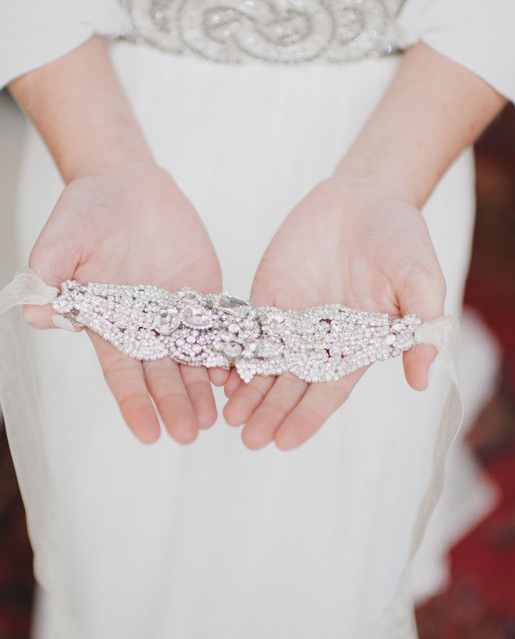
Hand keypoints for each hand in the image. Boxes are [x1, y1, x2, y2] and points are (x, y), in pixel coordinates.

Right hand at [25, 164, 227, 443]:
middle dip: (175, 404)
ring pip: (194, 359)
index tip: (148, 433)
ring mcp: (177, 313)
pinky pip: (221, 327)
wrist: (126, 182)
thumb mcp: (60, 240)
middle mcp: (145, 326)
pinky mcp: (205, 294)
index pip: (122, 373)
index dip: (135, 403)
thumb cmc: (85, 211)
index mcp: (109, 323)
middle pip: (162, 374)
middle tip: (189, 434)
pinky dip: (230, 350)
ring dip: (204, 389)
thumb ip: (50, 276)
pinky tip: (239, 372)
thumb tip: (40, 315)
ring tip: (215, 416)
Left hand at [223, 177, 444, 450]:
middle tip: (248, 439)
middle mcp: (320, 340)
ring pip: (264, 363)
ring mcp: (291, 319)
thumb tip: (422, 380)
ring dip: (247, 391)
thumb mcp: (421, 280)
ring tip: (228, 417)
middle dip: (269, 412)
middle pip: (290, 385)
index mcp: (356, 345)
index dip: (307, 416)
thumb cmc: (401, 239)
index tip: (285, 441)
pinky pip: (246, 329)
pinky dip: (232, 350)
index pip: (329, 391)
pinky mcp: (267, 296)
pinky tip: (216, 371)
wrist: (365, 197)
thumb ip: (418, 327)